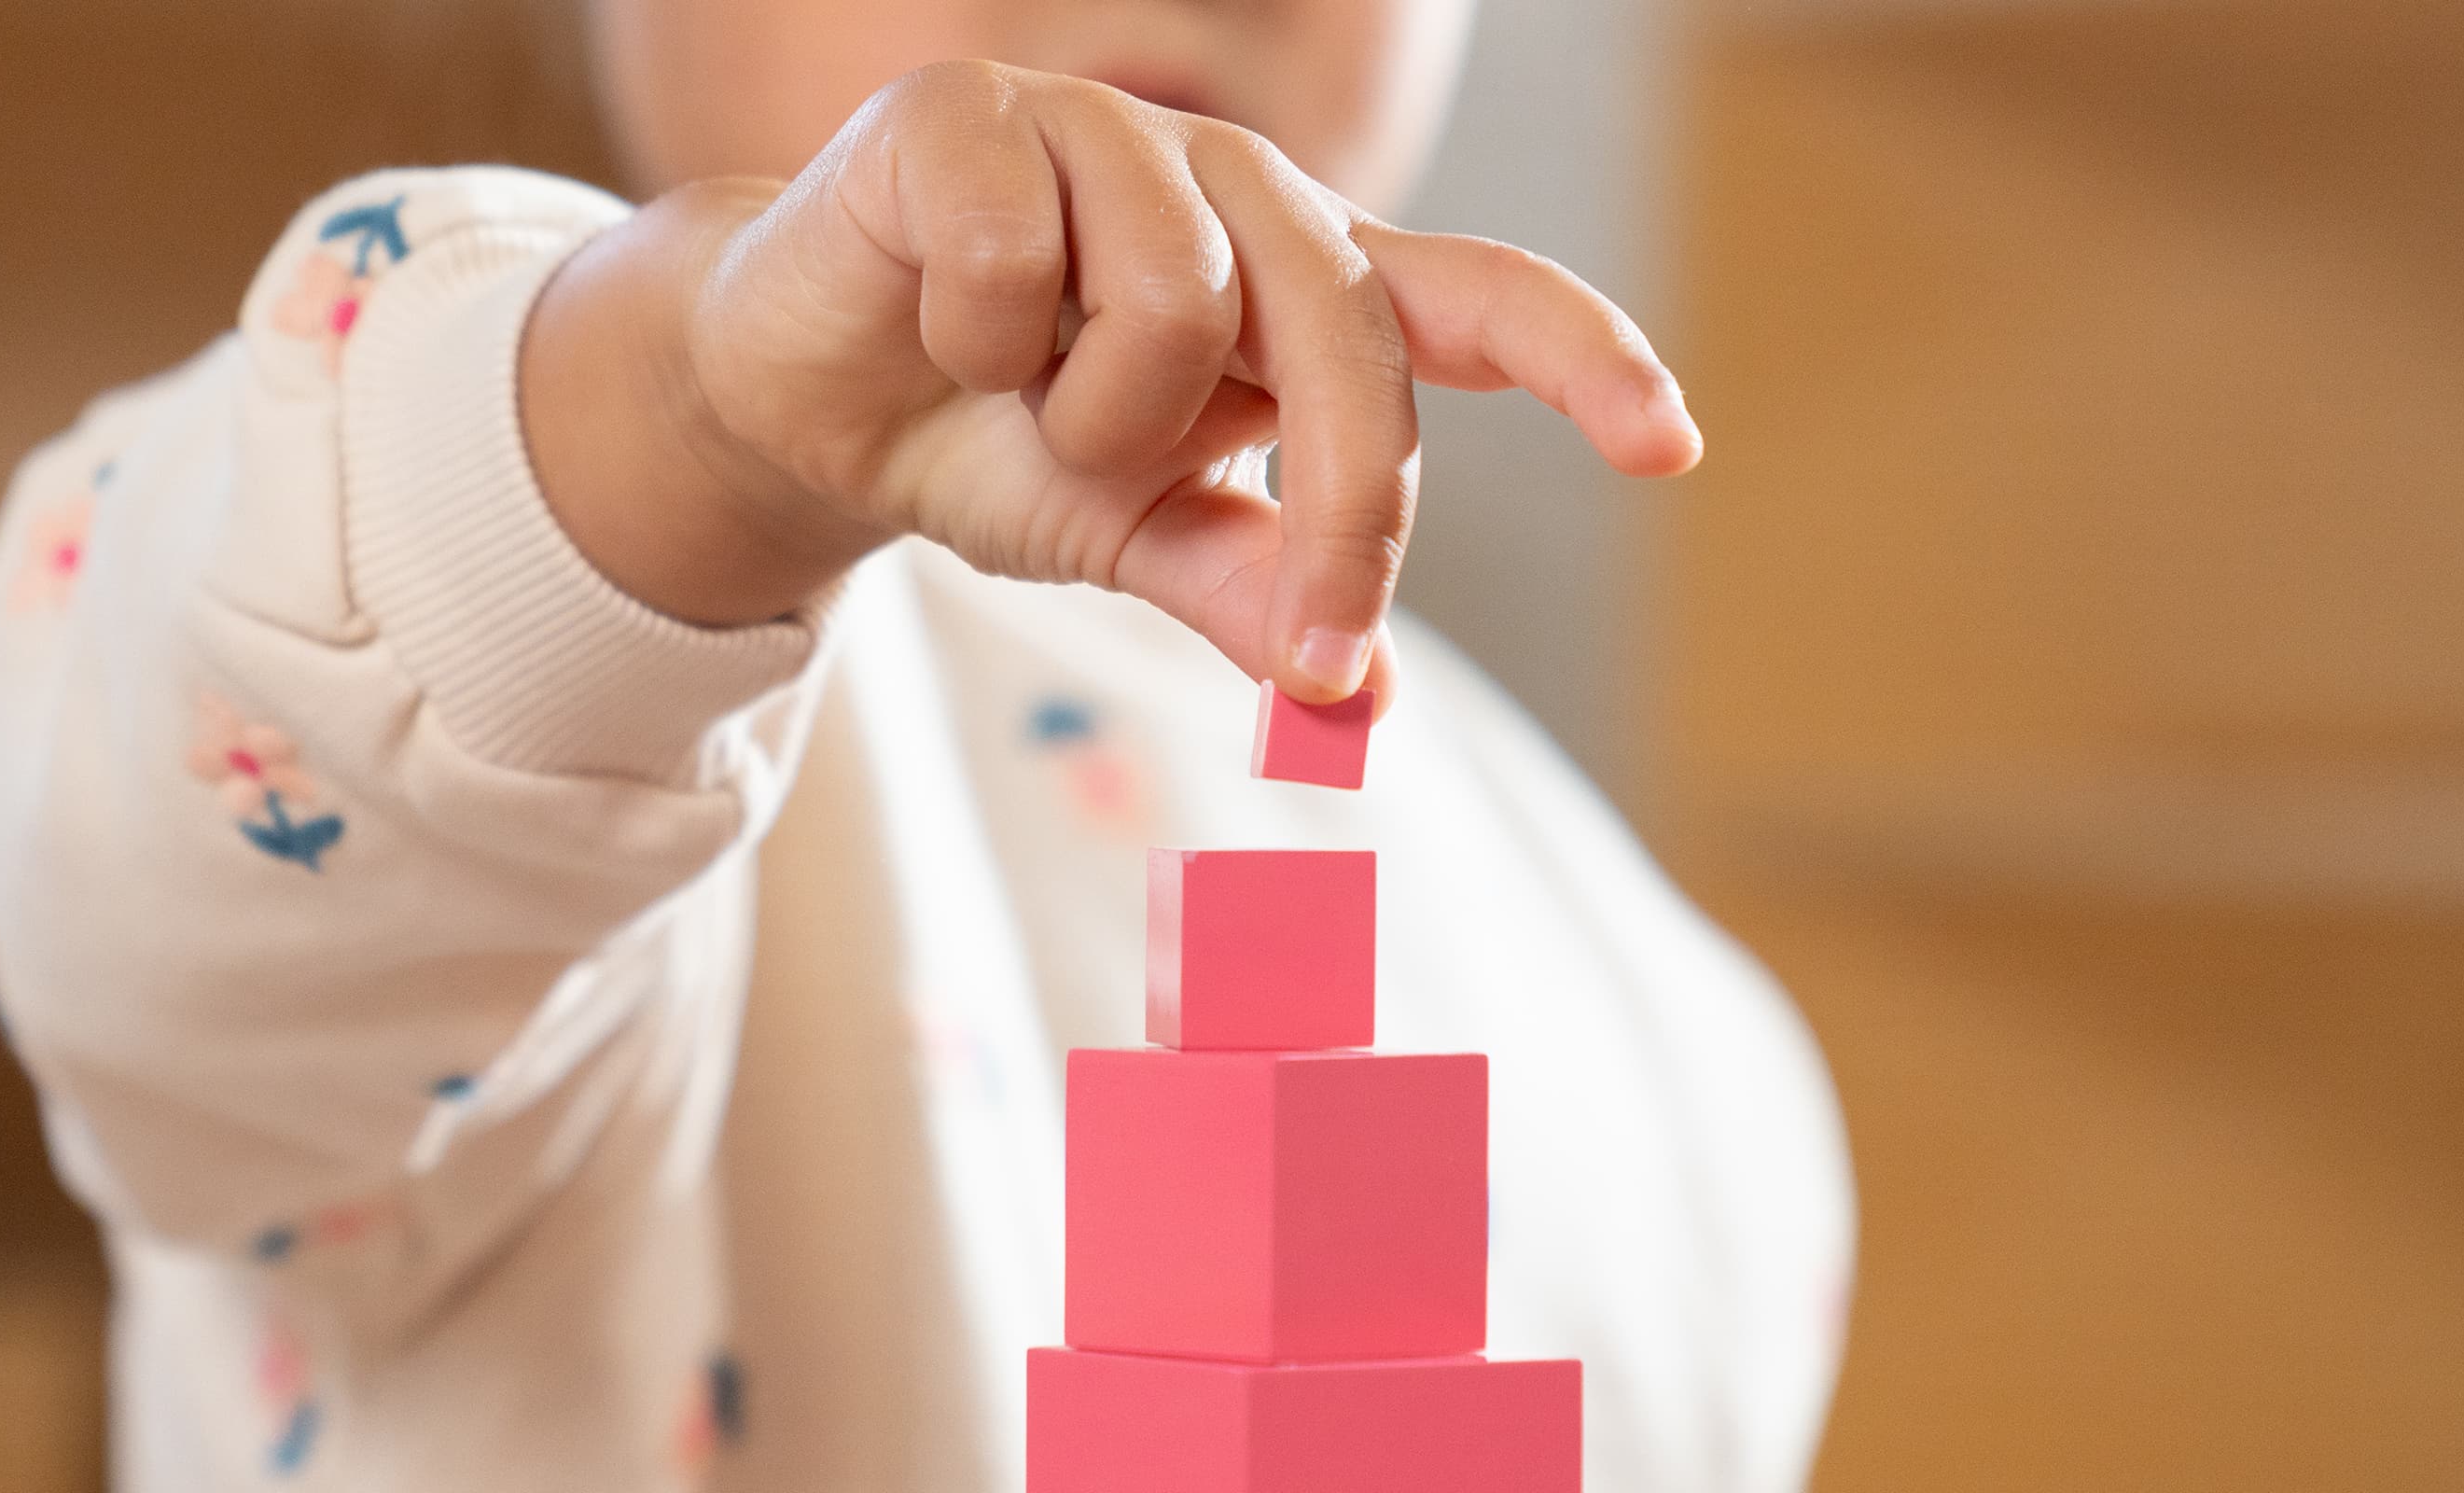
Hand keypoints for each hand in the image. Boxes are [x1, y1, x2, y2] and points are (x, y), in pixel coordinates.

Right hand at [521, 59, 1700, 705]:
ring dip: (1089, 414)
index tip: (1667, 447)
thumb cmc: (989, 442)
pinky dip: (969, 340)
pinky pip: (1018, 260)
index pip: (1472, 298)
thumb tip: (1361, 698)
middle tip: (1313, 650)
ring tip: (1022, 403)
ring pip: (1175, 296)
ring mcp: (1102, 133)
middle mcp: (1225, 189)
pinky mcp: (972, 112)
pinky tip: (936, 327)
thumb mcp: (1132, 533)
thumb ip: (1245, 588)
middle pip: (1350, 329)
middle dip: (1348, 507)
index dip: (1581, 357)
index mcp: (1292, 284)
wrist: (796, 399)